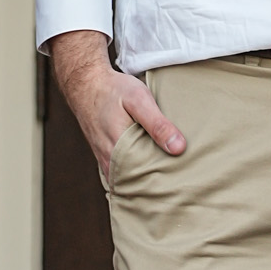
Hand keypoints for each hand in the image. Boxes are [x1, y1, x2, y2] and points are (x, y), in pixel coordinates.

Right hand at [50, 29, 185, 175]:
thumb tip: (178, 148)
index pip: (146, 180)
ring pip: (130, 180)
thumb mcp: (139, 100)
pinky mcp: (105, 156)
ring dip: (147, 180)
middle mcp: (111, 161)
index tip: (184, 182)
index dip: (165, 183)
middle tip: (181, 184)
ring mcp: (106, 160)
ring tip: (169, 178)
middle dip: (158, 184)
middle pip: (139, 183)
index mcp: (119, 151)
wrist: (86, 84)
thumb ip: (158, 124)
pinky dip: (136, 173)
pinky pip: (122, 173)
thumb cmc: (113, 90)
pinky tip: (151, 168)